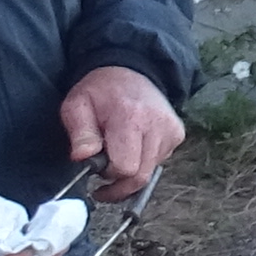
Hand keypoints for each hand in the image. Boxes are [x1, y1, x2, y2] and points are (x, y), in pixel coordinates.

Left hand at [60, 66, 184, 197]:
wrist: (130, 71)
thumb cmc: (100, 91)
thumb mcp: (77, 106)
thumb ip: (80, 133)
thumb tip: (83, 158)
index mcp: (130, 118)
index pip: (125, 167)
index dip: (108, 175)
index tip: (96, 171)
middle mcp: (157, 125)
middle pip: (140, 176)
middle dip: (120, 183)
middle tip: (103, 180)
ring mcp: (171, 130)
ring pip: (150, 172)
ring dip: (131, 171)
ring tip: (117, 154)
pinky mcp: (177, 134)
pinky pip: (159, 161)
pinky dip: (143, 161)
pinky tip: (133, 146)